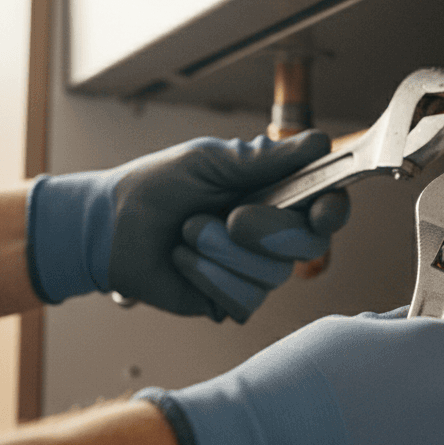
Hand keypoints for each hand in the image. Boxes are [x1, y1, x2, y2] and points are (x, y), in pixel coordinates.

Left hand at [25, 132, 349, 320]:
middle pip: (309, 245)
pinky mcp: (230, 301)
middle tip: (230, 217)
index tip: (320, 212)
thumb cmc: (158, 185)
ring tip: (188, 233)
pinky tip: (182, 260)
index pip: (327, 207)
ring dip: (222, 252)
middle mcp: (272, 236)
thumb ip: (265, 159)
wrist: (111, 228)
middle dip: (269, 231)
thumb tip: (319, 143)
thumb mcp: (210, 160)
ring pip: (273, 275)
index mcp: (275, 195)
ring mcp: (253, 271)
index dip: (333, 211)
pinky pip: (243, 299)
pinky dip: (207, 275)